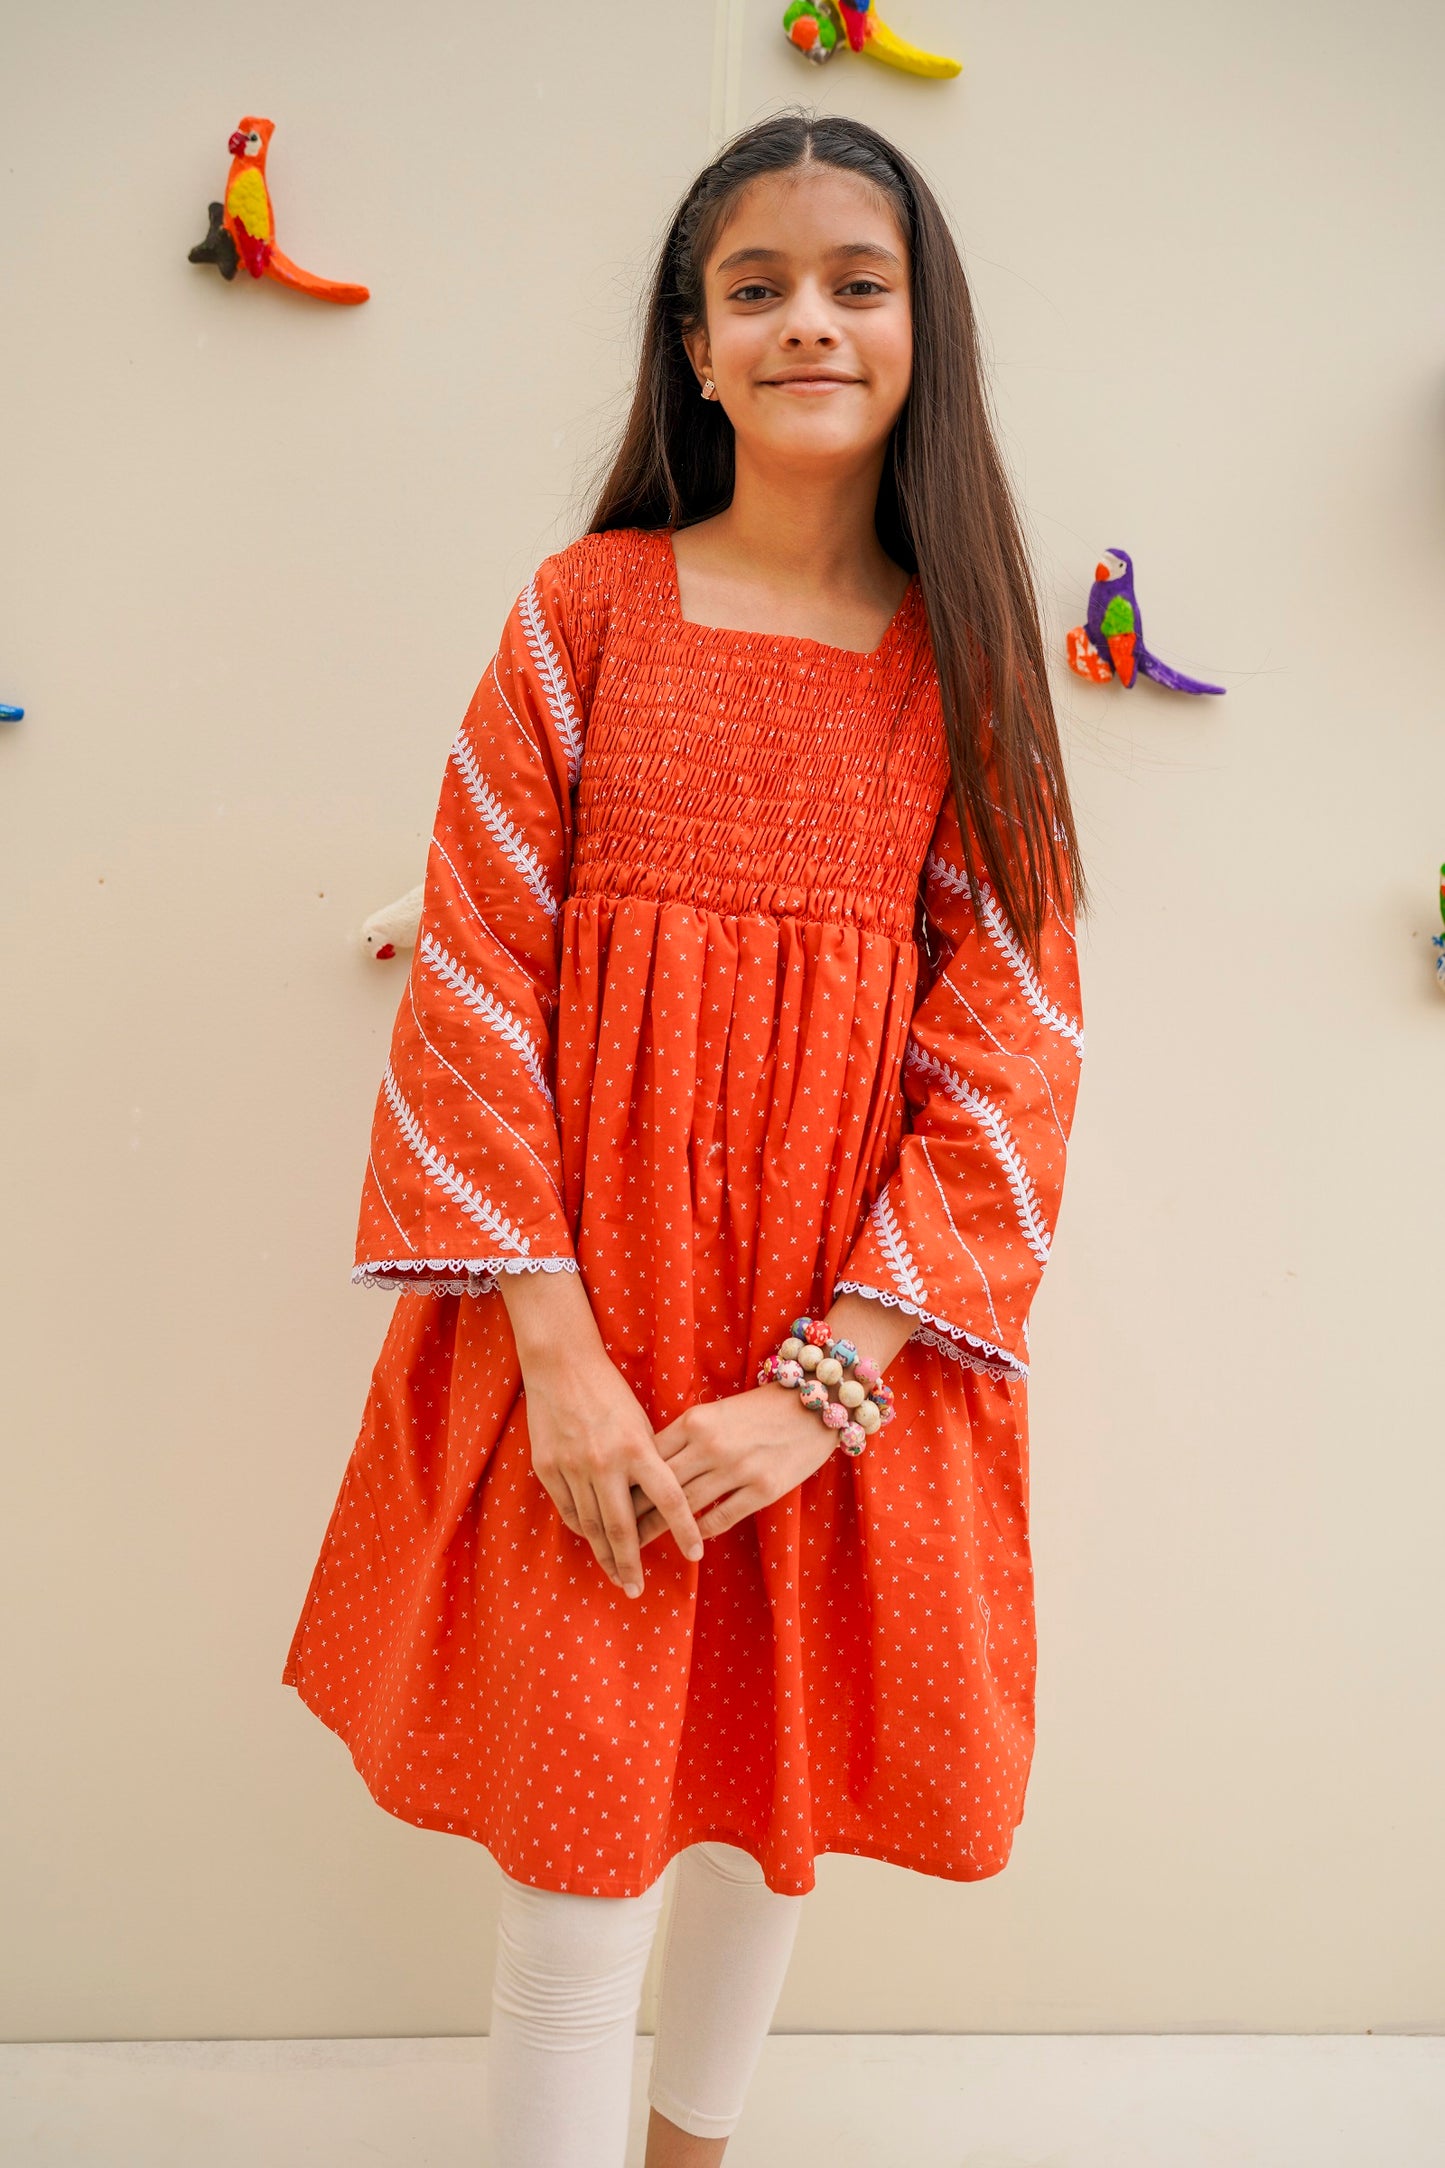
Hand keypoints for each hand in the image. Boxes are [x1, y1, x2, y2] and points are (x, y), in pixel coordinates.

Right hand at [524, 1349, 706, 1594]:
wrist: (562, 1365)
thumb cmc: (610, 1391)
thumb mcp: (640, 1422)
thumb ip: (649, 1462)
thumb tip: (660, 1503)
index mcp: (638, 1448)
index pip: (670, 1499)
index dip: (685, 1529)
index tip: (695, 1554)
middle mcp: (606, 1462)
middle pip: (622, 1527)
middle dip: (631, 1564)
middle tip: (637, 1589)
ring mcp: (573, 1467)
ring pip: (592, 1526)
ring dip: (605, 1555)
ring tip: (617, 1576)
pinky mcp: (548, 1468)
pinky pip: (568, 1510)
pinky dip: (582, 1529)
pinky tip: (592, 1541)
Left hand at [629, 1382, 839, 1549]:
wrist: (814, 1404)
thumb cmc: (758, 1409)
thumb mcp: (715, 1412)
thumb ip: (684, 1437)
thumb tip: (648, 1467)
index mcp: (695, 1421)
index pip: (649, 1457)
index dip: (626, 1482)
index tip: (607, 1500)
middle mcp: (711, 1445)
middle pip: (660, 1486)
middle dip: (633, 1512)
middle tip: (612, 1533)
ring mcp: (738, 1468)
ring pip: (685, 1507)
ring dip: (659, 1529)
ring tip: (638, 1545)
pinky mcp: (763, 1489)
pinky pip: (721, 1518)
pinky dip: (701, 1531)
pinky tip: (689, 1540)